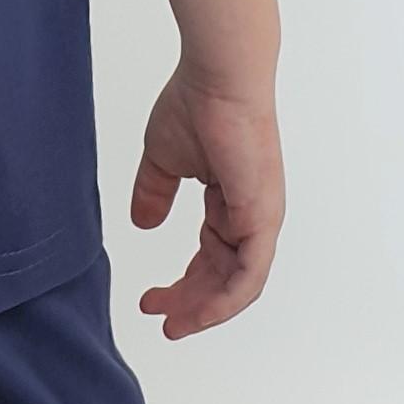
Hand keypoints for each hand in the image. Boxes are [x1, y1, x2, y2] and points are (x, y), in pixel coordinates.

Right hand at [131, 67, 283, 337]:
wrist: (219, 78)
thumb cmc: (196, 105)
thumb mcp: (164, 159)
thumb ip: (154, 193)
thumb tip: (141, 224)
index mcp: (233, 202)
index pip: (212, 257)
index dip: (183, 284)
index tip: (150, 301)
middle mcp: (253, 215)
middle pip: (224, 278)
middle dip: (190, 303)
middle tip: (159, 318)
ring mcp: (261, 218)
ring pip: (238, 286)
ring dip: (204, 310)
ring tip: (172, 325)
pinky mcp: (262, 218)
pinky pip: (249, 277)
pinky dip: (225, 302)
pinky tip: (196, 314)